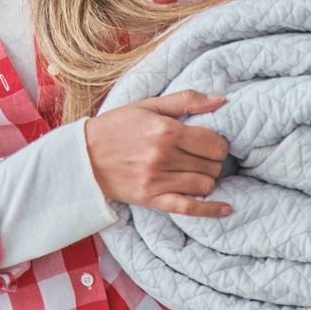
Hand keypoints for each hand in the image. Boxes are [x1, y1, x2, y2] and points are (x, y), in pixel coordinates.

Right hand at [84, 89, 231, 217]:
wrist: (83, 155)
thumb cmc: (117, 126)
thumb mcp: (149, 105)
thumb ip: (186, 100)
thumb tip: (222, 100)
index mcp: (166, 130)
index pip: (213, 142)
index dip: (219, 143)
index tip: (211, 142)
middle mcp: (163, 156)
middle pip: (212, 164)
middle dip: (213, 160)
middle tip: (202, 157)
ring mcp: (157, 180)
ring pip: (205, 185)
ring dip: (207, 178)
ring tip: (197, 172)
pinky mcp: (151, 199)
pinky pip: (189, 208)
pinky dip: (211, 210)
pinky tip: (227, 208)